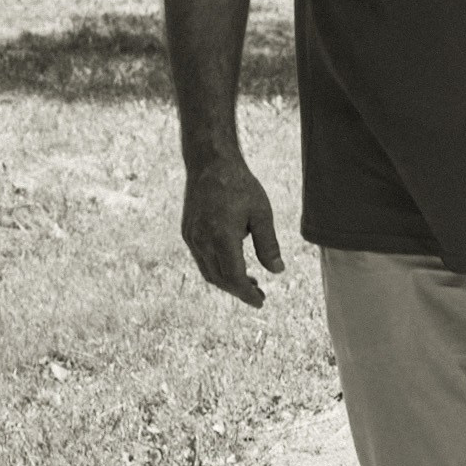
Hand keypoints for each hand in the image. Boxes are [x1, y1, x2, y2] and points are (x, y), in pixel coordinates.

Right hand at [181, 151, 283, 307]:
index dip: (247, 293)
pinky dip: (217, 269)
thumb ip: (269, 245)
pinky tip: (233, 266)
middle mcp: (202, 240)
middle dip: (239, 291)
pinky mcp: (187, 232)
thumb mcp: (262, 214)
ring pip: (208, 272)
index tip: (261, 302)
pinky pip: (201, 260)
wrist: (210, 163)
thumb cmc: (239, 185)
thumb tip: (277, 271)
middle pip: (219, 279)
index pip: (234, 277)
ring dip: (227, 282)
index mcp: (221, 237)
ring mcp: (191, 236)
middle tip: (259, 296)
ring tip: (250, 283)